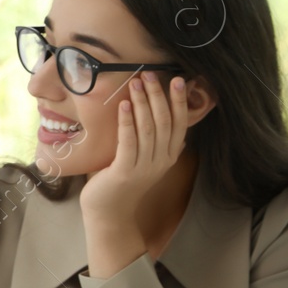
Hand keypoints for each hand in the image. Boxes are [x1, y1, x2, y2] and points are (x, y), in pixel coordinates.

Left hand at [78, 70, 187, 229]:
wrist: (108, 213)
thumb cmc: (121, 181)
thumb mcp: (143, 159)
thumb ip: (154, 142)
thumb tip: (164, 120)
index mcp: (168, 156)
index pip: (179, 123)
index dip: (179, 101)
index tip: (178, 79)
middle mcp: (161, 161)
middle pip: (164, 122)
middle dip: (158, 96)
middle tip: (150, 74)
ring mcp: (144, 167)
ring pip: (148, 129)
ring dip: (142, 103)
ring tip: (136, 83)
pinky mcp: (125, 171)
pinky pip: (129, 142)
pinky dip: (127, 122)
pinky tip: (123, 105)